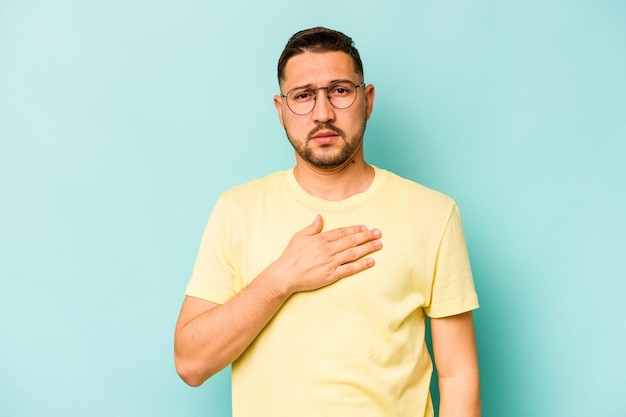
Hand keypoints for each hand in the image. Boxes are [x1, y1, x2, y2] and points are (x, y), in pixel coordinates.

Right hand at [264, 215, 382, 294]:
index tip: (365, 227)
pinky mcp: (331, 275)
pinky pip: (350, 269)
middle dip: (366, 236)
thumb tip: (319, 217)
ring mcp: (331, 262)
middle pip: (351, 241)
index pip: (342, 232)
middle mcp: (328, 249)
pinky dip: (361, 265)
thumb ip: (312, 227)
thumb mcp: (299, 236)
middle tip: (378, 233)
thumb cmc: (290, 256)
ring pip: (353, 253)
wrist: (285, 274)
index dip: (355, 229)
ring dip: (367, 248)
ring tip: (378, 245)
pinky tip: (371, 261)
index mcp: (321, 239)